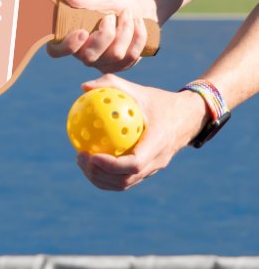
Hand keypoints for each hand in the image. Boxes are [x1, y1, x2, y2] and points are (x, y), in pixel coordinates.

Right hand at [47, 0, 156, 72]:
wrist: (138, 8)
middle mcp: (83, 55)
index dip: (67, 46)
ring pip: (115, 55)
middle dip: (106, 34)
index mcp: (70, 38)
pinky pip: (131, 56)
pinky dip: (137, 35)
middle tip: (111, 16)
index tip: (82, 32)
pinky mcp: (121, 66)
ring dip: (125, 30)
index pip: (56, 51)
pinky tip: (138, 23)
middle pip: (89, 57)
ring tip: (127, 14)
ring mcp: (102, 63)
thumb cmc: (112, 3)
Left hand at [75, 74, 209, 190]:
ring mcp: (153, 169)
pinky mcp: (148, 171)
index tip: (91, 155)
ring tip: (81, 161)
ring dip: (100, 178)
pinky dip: (106, 175)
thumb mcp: (139, 90)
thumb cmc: (160, 101)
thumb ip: (112, 85)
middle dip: (99, 174)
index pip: (134, 164)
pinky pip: (125, 179)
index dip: (111, 165)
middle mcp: (157, 161)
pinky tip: (90, 160)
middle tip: (80, 157)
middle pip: (125, 180)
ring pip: (124, 184)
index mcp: (158, 143)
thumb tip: (83, 87)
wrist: (188, 117)